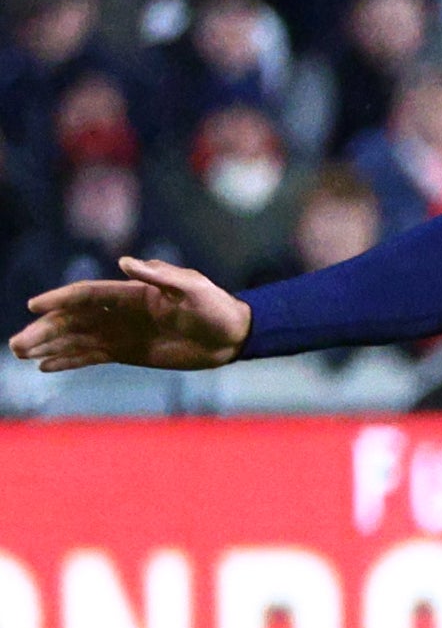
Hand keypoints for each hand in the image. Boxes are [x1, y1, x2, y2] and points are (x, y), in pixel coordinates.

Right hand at [13, 257, 249, 372]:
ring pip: (76, 339)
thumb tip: (124, 262)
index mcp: (131, 293)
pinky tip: (46, 365)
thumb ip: (160, 275)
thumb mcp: (192, 287)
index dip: (60, 299)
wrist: (234, 336)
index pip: (86, 295)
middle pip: (73, 320)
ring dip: (48, 345)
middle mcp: (120, 312)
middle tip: (16, 344)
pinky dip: (69, 360)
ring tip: (21, 353)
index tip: (34, 305)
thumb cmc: (216, 307)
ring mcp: (122, 333)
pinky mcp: (128, 352)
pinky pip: (92, 356)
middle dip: (44, 330)